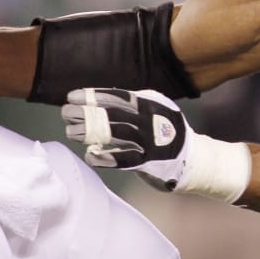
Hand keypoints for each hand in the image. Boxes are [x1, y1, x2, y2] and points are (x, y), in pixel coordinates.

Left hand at [62, 88, 191, 190]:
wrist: (193, 158)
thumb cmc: (166, 131)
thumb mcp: (153, 109)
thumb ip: (131, 104)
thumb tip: (98, 99)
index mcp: (149, 103)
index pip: (117, 96)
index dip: (93, 96)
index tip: (72, 96)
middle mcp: (150, 120)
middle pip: (113, 114)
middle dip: (87, 112)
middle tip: (66, 112)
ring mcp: (150, 141)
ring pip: (116, 134)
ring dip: (91, 133)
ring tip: (70, 132)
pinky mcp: (150, 162)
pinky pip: (125, 160)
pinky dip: (107, 158)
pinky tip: (91, 155)